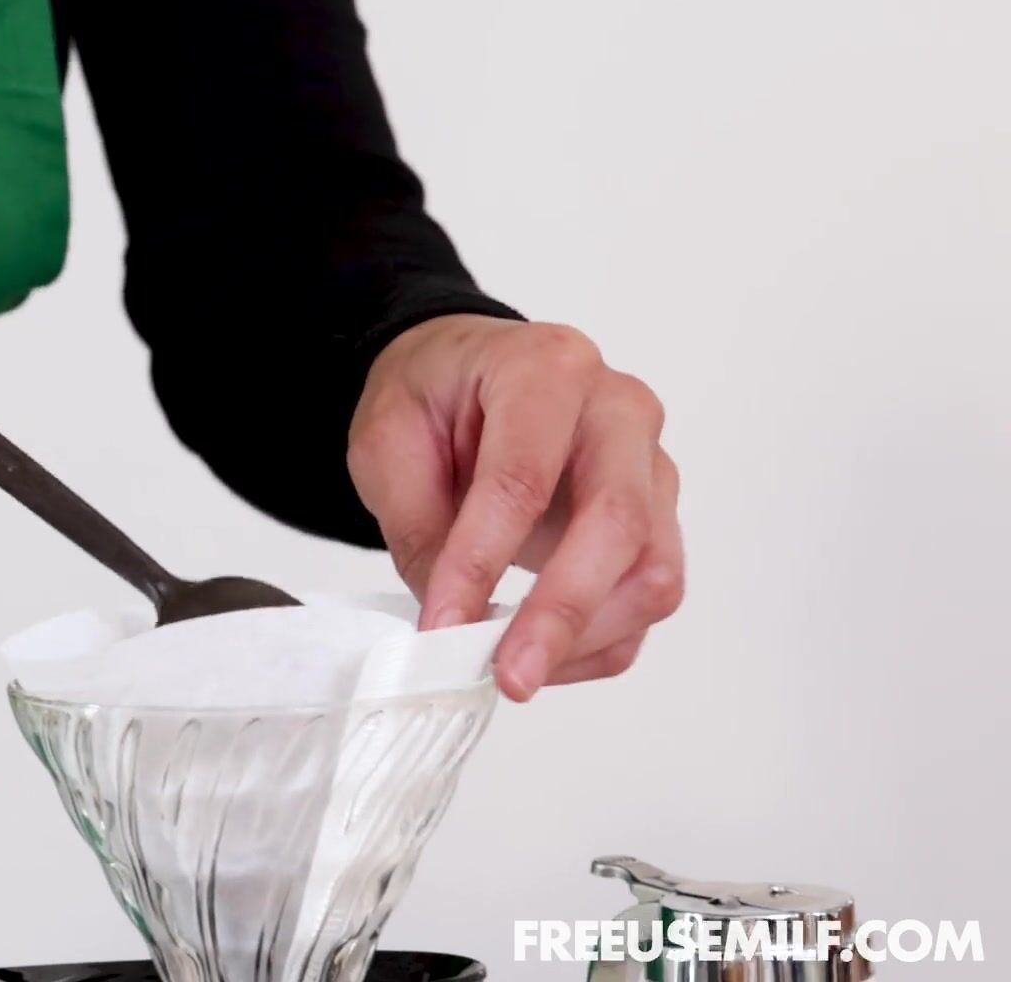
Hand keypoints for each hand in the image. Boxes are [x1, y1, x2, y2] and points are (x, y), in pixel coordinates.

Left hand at [347, 315, 683, 700]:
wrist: (462, 374)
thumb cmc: (432, 395)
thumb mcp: (387, 443)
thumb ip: (420, 528)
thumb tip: (452, 623)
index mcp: (546, 370)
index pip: (523, 479)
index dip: (482, 562)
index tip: (443, 626)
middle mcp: (618, 411)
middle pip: (619, 523)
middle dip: (562, 612)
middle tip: (510, 675)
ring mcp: (648, 466)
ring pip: (653, 570)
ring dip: (588, 637)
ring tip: (517, 670)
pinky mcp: (655, 517)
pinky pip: (647, 597)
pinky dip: (600, 643)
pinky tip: (543, 658)